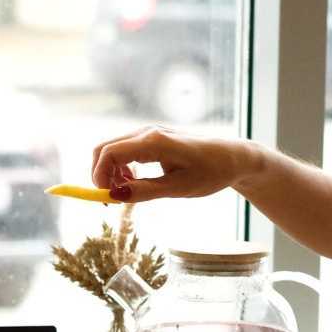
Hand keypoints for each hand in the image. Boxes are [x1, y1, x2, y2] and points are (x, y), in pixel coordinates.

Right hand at [91, 127, 248, 203]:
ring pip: (113, 149)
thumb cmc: (211, 172)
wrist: (233, 157)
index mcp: (154, 142)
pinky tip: (136, 181)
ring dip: (111, 172)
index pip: (110, 153)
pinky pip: (124, 149)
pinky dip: (121, 167)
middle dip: (101, 174)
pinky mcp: (152, 137)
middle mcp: (147, 132)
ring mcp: (149, 132)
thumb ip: (145, 191)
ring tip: (129, 191)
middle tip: (112, 199)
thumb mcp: (179, 188)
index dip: (99, 176)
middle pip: (105, 148)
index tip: (105, 199)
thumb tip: (114, 195)